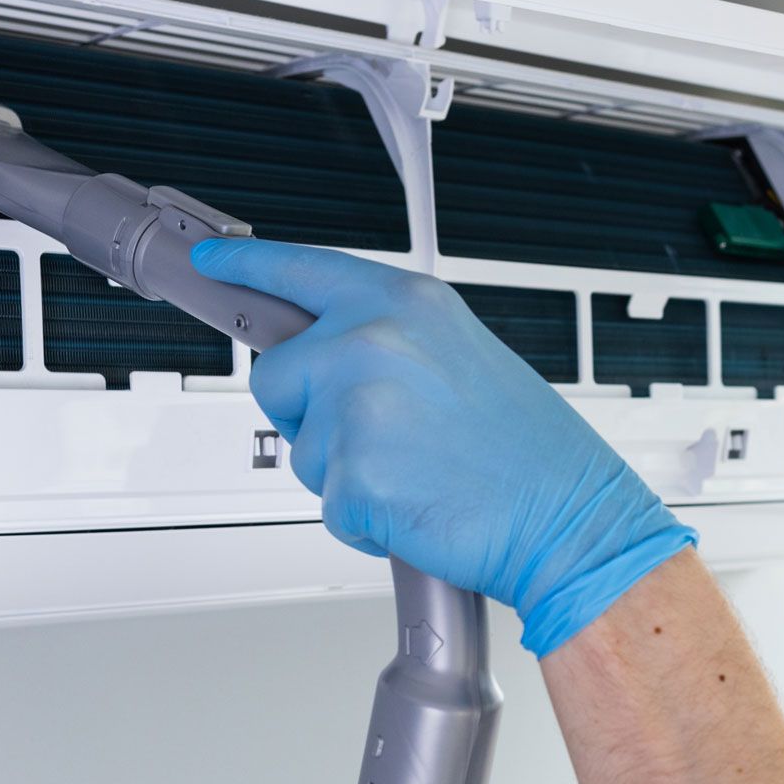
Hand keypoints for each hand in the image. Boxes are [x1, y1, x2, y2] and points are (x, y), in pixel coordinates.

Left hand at [193, 239, 694, 655]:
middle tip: (382, 438)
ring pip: (300, 448)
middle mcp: (372, 343)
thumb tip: (326, 349)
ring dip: (344, 473)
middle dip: (308, 414)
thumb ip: (388, 339)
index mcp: (404, 304)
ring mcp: (357, 407)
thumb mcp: (460, 354)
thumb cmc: (529, 451)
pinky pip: (326, 505)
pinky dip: (364, 519)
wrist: (570, 520)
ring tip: (417, 471)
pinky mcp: (352, 474)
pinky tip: (418, 504)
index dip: (246, 266)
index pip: (300, 269)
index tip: (213, 263)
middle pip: (276, 376)